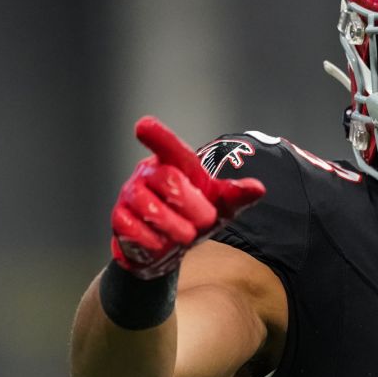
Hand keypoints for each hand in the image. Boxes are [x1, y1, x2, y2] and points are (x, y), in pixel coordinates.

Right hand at [111, 117, 265, 279]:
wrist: (167, 250)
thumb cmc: (194, 217)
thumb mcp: (219, 206)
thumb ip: (235, 195)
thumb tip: (258, 188)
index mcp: (174, 164)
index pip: (169, 148)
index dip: (158, 137)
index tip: (143, 126)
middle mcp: (148, 173)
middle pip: (170, 181)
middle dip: (193, 206)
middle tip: (204, 222)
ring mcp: (130, 194)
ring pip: (151, 208)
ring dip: (175, 228)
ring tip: (185, 236)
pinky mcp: (119, 218)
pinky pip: (134, 230)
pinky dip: (155, 243)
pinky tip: (162, 245)